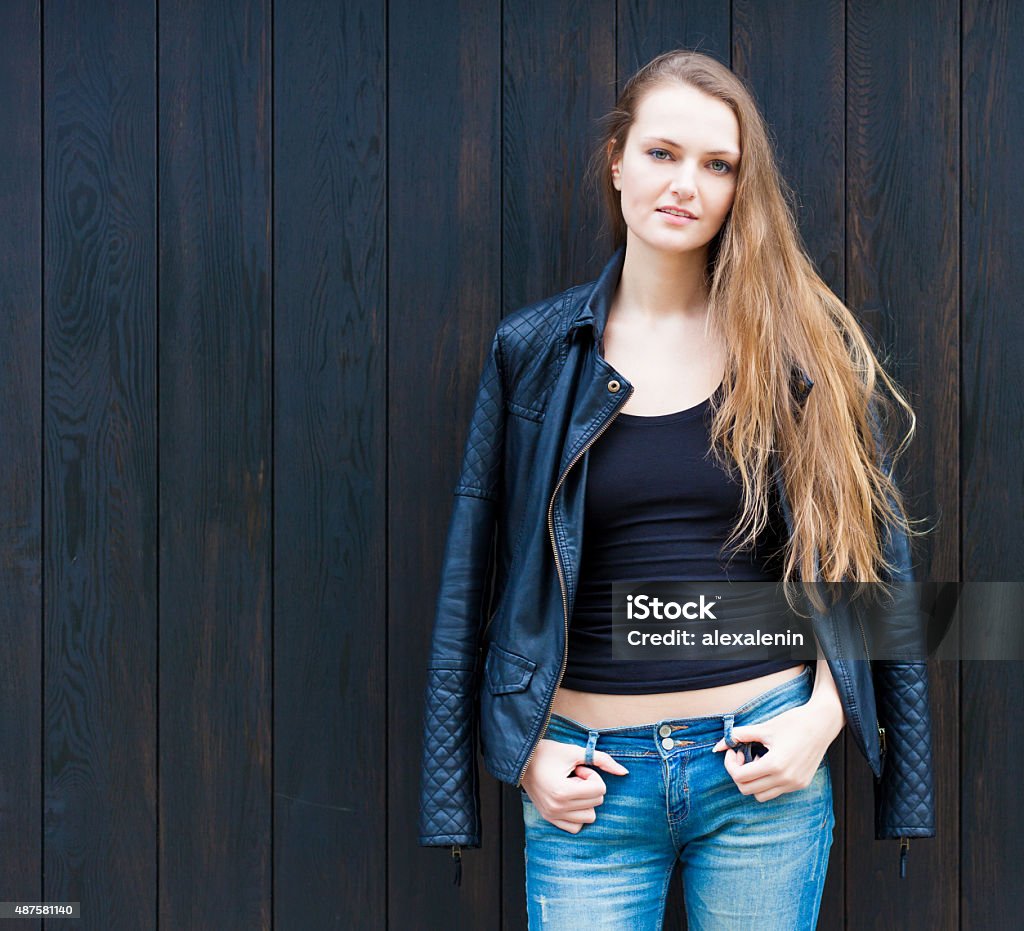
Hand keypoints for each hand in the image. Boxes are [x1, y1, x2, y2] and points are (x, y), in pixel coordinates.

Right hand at [520, 738, 628, 832]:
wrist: (521, 759)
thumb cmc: (548, 752)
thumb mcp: (575, 751)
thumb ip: (602, 759)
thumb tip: (625, 772)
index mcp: (563, 791)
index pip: (599, 790)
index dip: (592, 775)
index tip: (578, 768)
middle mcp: (557, 808)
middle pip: (597, 802)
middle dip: (590, 786)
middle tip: (573, 776)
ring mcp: (553, 816)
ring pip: (590, 817)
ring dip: (585, 801)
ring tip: (571, 787)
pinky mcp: (550, 819)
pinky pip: (576, 827)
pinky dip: (578, 814)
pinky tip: (569, 799)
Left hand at [711, 698, 843, 801]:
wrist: (822, 723)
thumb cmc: (793, 722)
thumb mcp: (763, 727)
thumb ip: (738, 736)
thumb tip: (717, 746)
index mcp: (775, 765)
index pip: (740, 777)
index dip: (730, 764)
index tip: (733, 751)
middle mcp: (786, 779)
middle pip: (747, 790)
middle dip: (738, 773)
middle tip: (741, 755)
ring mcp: (794, 784)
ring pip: (761, 796)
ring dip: (752, 781)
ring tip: (756, 761)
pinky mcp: (801, 784)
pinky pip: (775, 792)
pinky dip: (766, 783)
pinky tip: (768, 764)